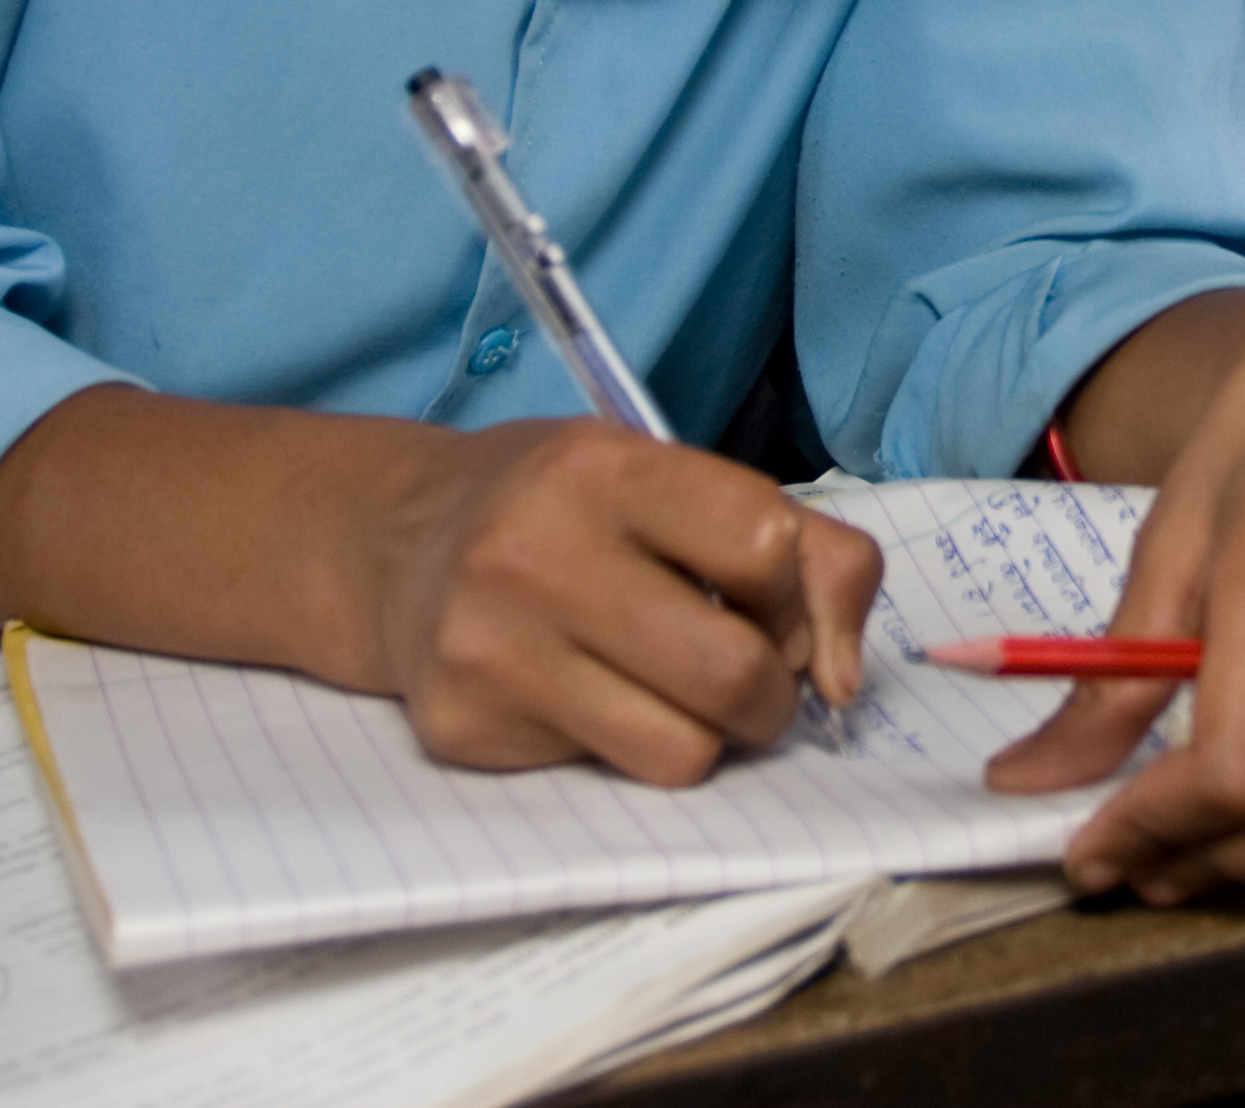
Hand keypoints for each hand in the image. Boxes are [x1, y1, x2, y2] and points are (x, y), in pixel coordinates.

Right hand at [357, 421, 878, 786]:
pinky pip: (611, 775)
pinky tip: (591, 695)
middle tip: (748, 676)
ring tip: (676, 691)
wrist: (399, 547)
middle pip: (733, 671)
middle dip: (772, 694)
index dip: (793, 591)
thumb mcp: (676, 480)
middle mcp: (535, 553)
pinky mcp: (465, 728)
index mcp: (603, 470)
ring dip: (710, 736)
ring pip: (683, 751)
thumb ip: (804, 551)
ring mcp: (491, 648)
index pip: (766, 546)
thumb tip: (845, 683)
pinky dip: (629, 747)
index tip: (766, 597)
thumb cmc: (567, 510)